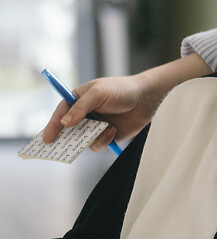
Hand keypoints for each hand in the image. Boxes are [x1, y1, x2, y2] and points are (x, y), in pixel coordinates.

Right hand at [41, 56, 210, 149]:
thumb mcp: (99, 93)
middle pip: (67, 131)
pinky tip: (113, 131)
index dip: (52, 126)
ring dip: (90, 138)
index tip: (47, 139)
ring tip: (104, 128)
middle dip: (64, 139)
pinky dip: (103, 140)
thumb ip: (81, 108)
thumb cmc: (121, 89)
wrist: (147, 98)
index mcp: (78, 100)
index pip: (60, 114)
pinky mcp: (106, 136)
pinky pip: (97, 145)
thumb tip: (64, 123)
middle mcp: (84, 114)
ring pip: (82, 141)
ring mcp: (95, 126)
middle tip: (59, 149)